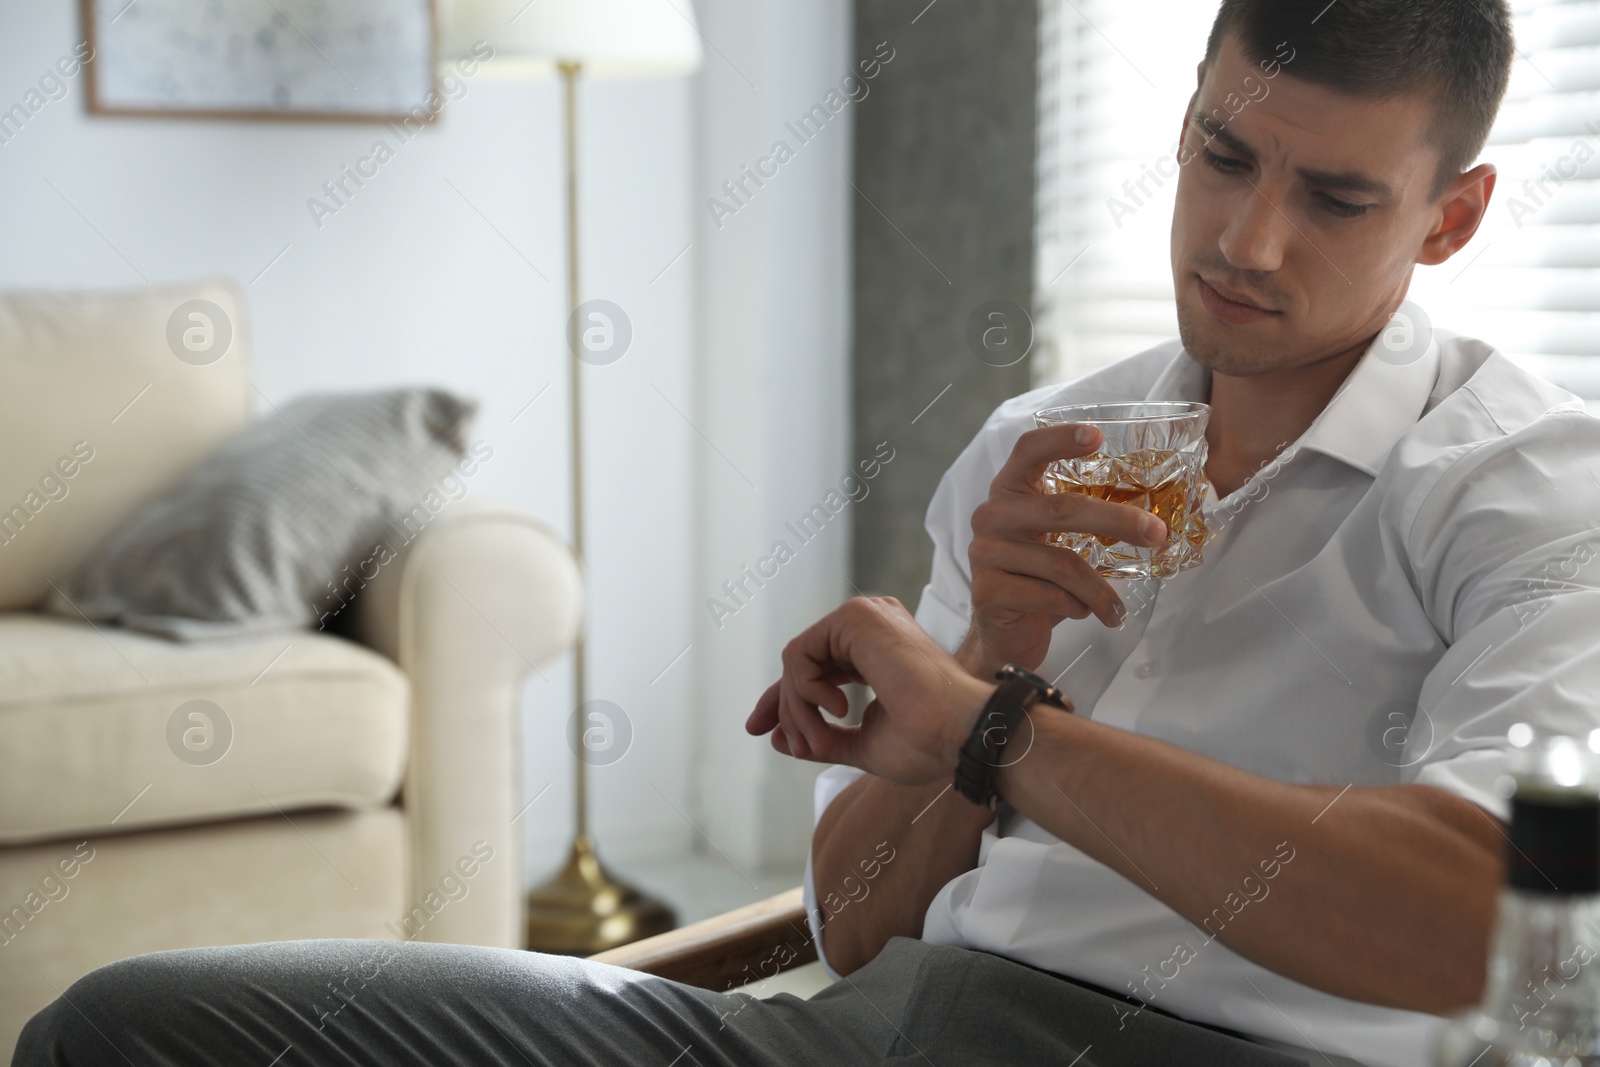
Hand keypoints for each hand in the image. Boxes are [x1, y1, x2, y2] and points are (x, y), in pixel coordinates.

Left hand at [745, 597, 995, 785]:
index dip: (786, 700)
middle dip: (782, 705)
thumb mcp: (864, 745)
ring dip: (798, 709)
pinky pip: (799, 655)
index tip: (764, 732)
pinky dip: (803, 691)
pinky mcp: (856, 618)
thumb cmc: (928, 741)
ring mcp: (863, 618)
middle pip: (802, 663)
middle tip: (780, 740)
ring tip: (820, 739)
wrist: (960, 732)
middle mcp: (869, 627)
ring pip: (797, 661)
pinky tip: (837, 711)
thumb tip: (782, 740)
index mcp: (876, 650)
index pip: (817, 668)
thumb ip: (826, 739)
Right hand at [960, 424, 1167, 672]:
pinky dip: (1076, 608)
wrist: (1006, 632)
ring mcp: (984, 553)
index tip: (1096, 435)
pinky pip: (1050, 596)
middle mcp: (991, 515)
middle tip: (1157, 534)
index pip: (1028, 451)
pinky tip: (1079, 613)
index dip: (1060, 438)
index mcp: (1010, 491)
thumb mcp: (1056, 539)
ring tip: (1116, 608)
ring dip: (1100, 591)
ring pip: (1062, 564)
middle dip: (1117, 521)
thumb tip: (1153, 518)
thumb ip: (1082, 519)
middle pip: (1061, 509)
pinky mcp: (987, 591)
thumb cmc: (1039, 578)